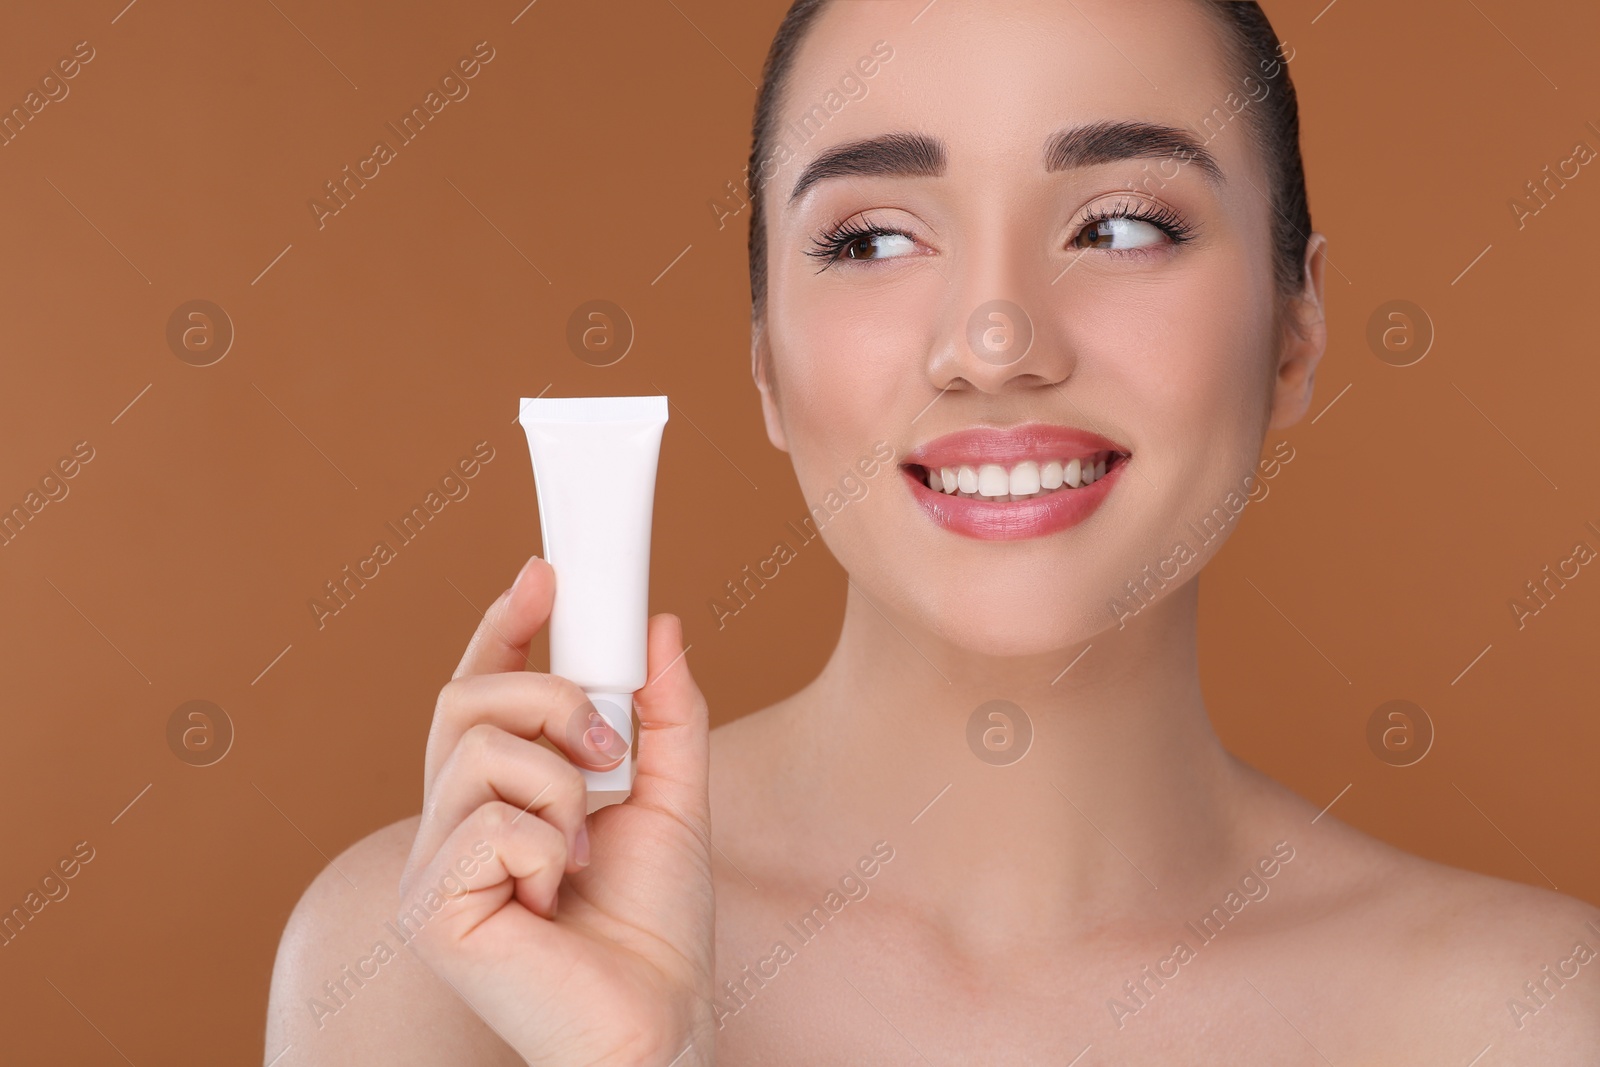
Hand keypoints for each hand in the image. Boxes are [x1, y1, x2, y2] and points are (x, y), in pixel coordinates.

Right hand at [398, 556, 716, 1065]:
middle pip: (463, 700)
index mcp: (497, 797)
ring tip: (584, 848)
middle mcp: (451, 826)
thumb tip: (659, 626)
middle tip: (607, 748)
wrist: (657, 1019)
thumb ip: (665, 714)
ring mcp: (431, 869)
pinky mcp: (430, 909)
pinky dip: (547, 846)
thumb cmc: (655, 927)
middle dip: (547, 698)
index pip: (479, 690)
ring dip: (561, 787)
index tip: (545, 576)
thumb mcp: (673, 795)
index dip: (503, 627)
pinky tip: (555, 895)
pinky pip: (488, 821)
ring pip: (479, 751)